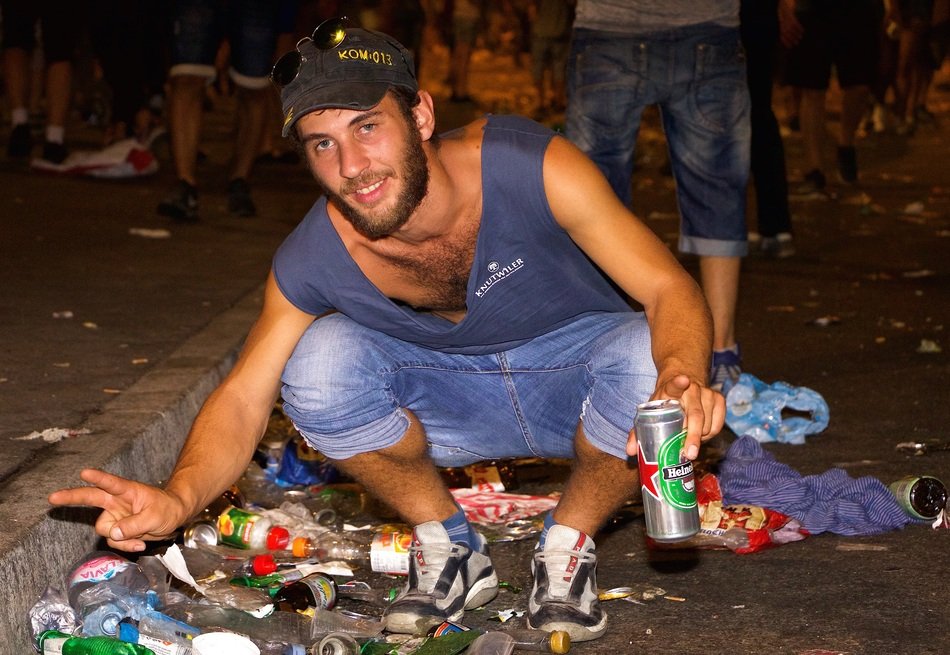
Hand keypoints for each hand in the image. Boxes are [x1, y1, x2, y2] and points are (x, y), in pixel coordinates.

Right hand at [48, 469, 188, 552]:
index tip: (85, 472)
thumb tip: (114, 533)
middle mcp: (116, 501)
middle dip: (71, 497)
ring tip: (140, 538)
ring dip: (120, 538)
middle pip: (90, 498)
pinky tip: (139, 543)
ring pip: (104, 530)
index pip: (110, 483)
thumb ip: (134, 525)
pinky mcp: (117, 528)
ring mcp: (115, 515)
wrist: (173, 517)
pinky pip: (113, 541)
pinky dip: (125, 545)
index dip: (98, 478)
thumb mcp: (155, 517)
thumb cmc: (166, 509)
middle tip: (52, 498)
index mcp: (127, 491)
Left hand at [626, 374, 724, 459]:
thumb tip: (629, 451)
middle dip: (693, 436)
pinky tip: (702, 436)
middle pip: (695, 415)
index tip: (683, 379)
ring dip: (700, 438)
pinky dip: (711, 435)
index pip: (673, 385)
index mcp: (670, 389)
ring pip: (708, 424)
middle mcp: (692, 389)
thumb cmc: (665, 402)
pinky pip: (718, 425)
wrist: (684, 379)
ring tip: (689, 443)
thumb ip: (638, 431)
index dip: (678, 382)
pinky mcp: (720, 399)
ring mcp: (708, 393)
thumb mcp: (651, 411)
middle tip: (689, 454)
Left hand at [778, 0, 803, 47]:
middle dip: (790, 39)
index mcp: (780, 22)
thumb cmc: (785, 5)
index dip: (784, 41)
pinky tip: (802, 30)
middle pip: (785, 32)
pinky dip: (798, 26)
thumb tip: (787, 30)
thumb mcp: (783, 15)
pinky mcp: (789, 12)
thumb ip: (785, 21)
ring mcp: (785, 17)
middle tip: (795, 45)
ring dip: (795, 34)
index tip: (788, 46)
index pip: (781, 34)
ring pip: (789, 28)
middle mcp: (782, 21)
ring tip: (800, 38)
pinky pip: (793, 21)